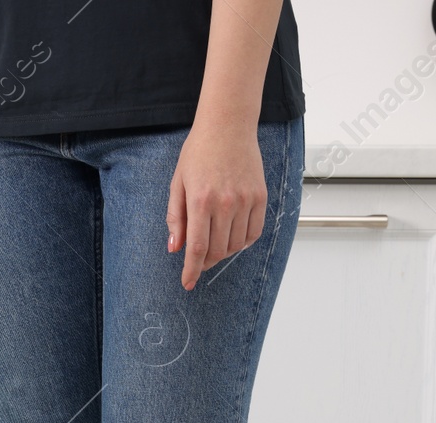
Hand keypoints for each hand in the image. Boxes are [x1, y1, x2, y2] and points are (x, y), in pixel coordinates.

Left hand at [166, 124, 266, 290]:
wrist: (228, 126)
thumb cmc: (199, 151)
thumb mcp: (178, 183)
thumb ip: (175, 218)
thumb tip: (174, 248)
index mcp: (200, 201)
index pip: (196, 248)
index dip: (191, 270)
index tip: (187, 283)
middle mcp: (225, 203)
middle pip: (217, 250)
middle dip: (205, 261)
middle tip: (198, 259)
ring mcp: (245, 201)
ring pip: (236, 245)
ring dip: (223, 252)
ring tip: (214, 243)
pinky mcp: (260, 197)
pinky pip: (254, 232)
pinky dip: (243, 241)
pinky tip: (232, 235)